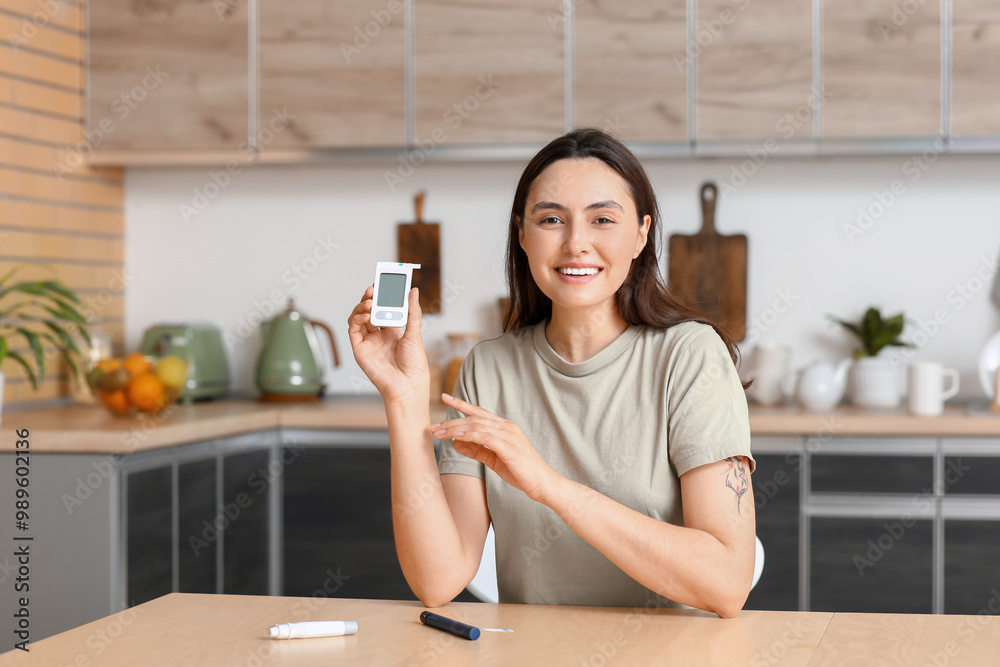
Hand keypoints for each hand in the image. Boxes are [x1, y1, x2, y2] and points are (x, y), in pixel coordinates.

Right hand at [347, 285, 428, 402]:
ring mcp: (368, 342)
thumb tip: (414, 291)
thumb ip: (412, 312)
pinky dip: (356, 318)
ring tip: (370, 300)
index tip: (383, 284)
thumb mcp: (414, 334)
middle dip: (370, 298)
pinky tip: (366, 313)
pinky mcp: (359, 349)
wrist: (408, 385)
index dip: (381, 297)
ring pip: (358, 318)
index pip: (383, 309)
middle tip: (374, 288)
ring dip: (362, 306)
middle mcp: (378, 336)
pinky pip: (353, 330)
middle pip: (369, 311)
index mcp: (392, 331)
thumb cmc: (414, 364)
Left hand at [430, 394, 558, 503]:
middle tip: (432, 426)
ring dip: (454, 428)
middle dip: (451, 421)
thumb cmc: (520, 471)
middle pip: (473, 418)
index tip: (444, 398)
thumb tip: (455, 442)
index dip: (461, 404)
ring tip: (438, 433)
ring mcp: (508, 434)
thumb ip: (476, 450)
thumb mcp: (493, 459)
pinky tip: (455, 438)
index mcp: (504, 427)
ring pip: (476, 425)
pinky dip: (468, 435)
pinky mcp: (508, 445)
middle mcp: (506, 426)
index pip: (479, 412)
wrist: (541, 482)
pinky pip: (484, 436)